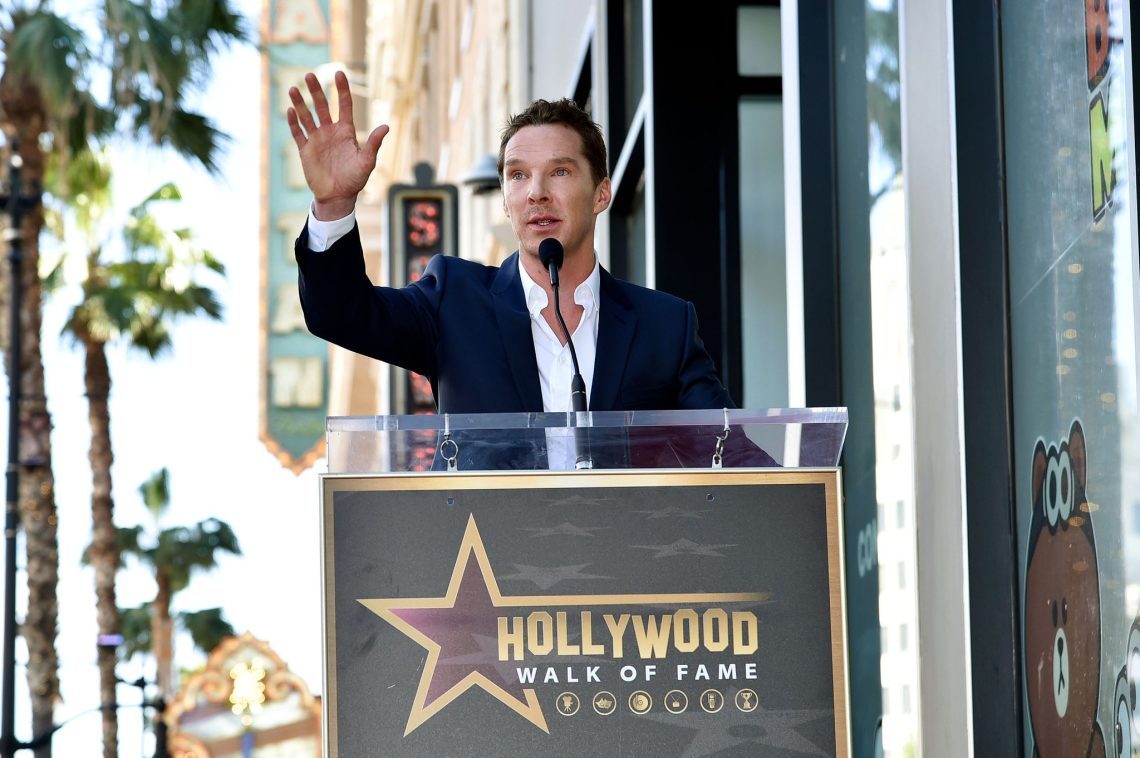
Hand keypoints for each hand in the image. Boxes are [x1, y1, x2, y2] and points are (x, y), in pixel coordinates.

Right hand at [286, 70, 389, 219]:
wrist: (338, 196)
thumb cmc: (355, 179)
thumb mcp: (367, 161)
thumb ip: (374, 144)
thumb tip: (386, 127)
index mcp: (345, 131)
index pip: (344, 105)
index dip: (342, 89)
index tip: (339, 73)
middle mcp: (330, 131)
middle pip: (322, 106)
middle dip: (316, 91)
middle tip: (310, 75)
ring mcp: (317, 139)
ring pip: (307, 117)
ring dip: (300, 103)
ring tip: (294, 89)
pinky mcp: (305, 150)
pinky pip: (298, 133)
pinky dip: (293, 122)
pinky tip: (290, 110)